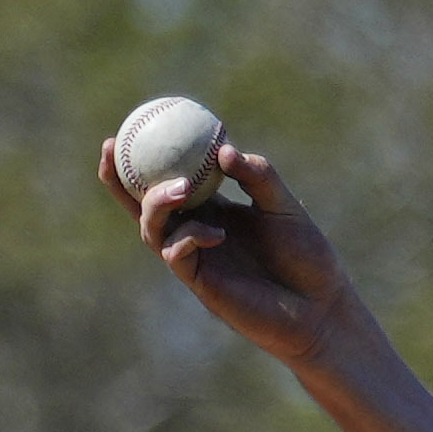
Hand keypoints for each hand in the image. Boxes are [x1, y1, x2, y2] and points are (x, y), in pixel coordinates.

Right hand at [99, 135, 357, 371]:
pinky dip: (189, 237)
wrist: (322, 306)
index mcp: (213, 209)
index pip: (171, 180)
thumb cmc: (307, 256)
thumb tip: (224, 150)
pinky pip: (176, 254)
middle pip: (142, 204)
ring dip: (157, 202)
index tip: (134, 125)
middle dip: (118, 177)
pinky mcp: (200, 283)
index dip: (147, 158)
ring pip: (152, 227)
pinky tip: (215, 233)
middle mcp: (195, 230)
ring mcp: (195, 257)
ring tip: (181, 187)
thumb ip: (258, 177)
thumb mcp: (285, 208)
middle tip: (110, 146)